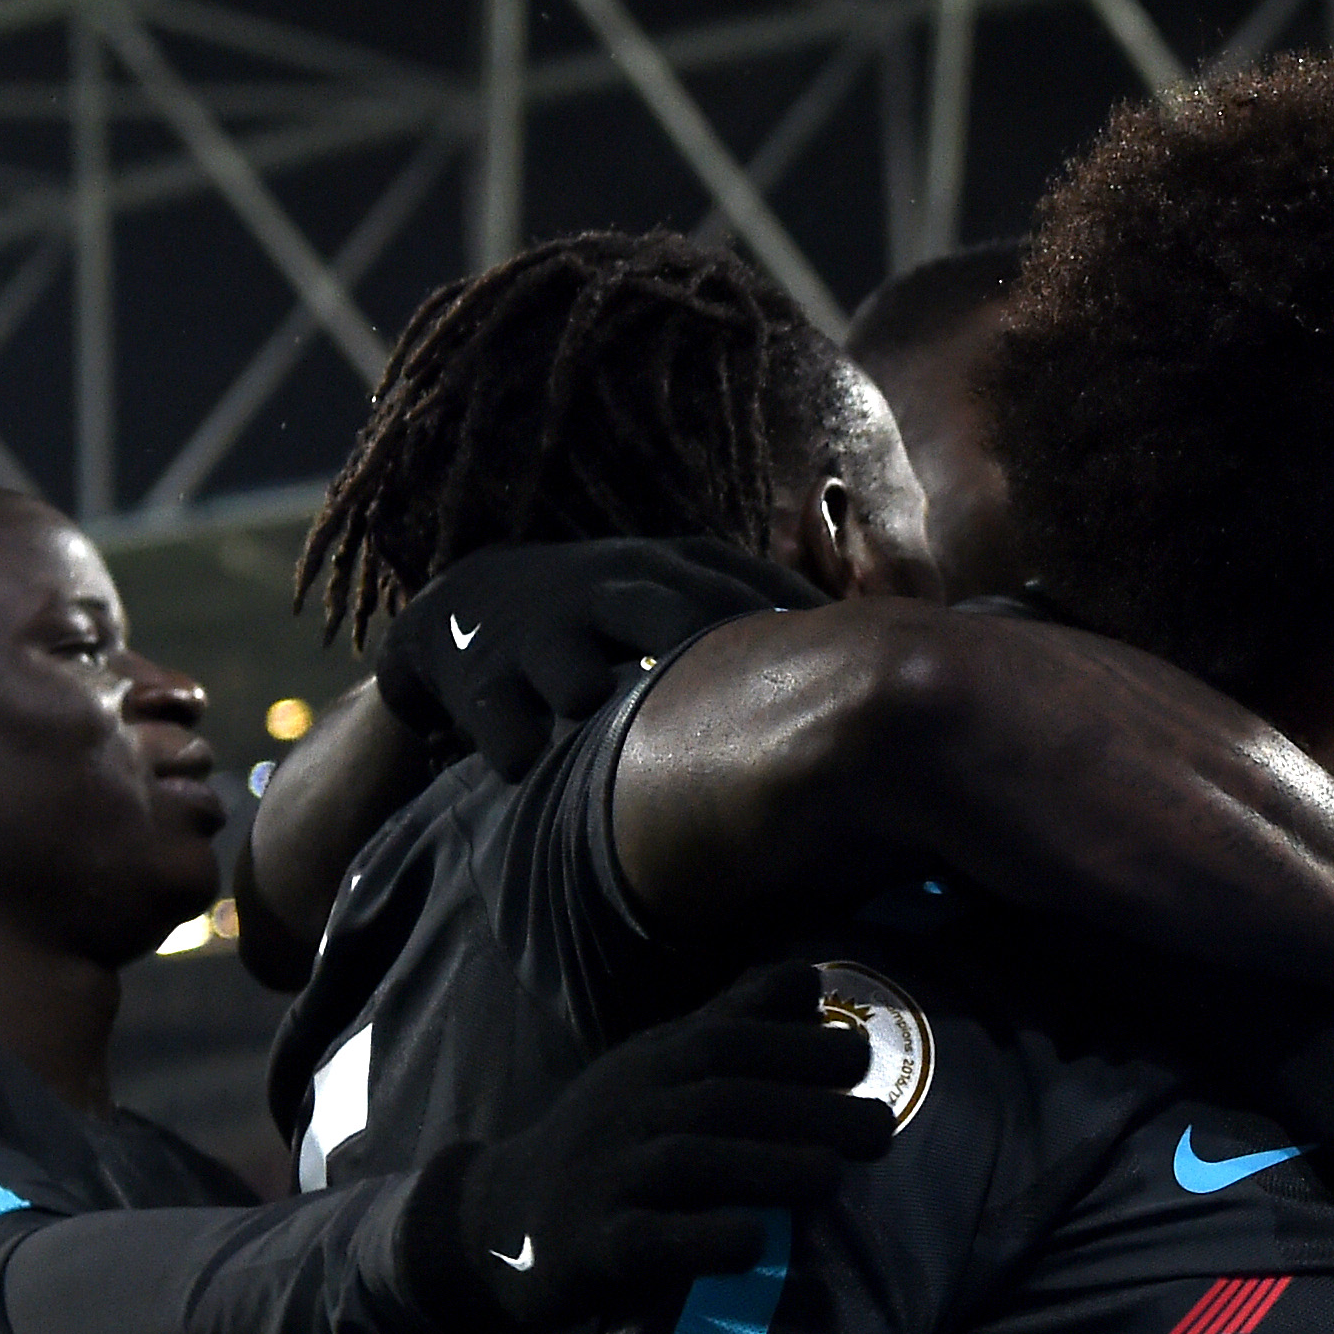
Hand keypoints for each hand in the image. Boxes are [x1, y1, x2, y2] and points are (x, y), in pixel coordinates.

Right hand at [376, 537, 817, 780]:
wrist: (462, 610)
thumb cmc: (602, 615)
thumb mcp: (667, 592)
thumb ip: (747, 614)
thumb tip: (871, 652)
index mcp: (657, 568)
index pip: (730, 580)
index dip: (782, 613)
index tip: (843, 661)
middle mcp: (601, 588)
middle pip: (653, 604)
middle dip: (692, 634)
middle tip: (749, 692)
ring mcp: (536, 632)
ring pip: (563, 653)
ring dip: (583, 683)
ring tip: (596, 704)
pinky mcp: (477, 675)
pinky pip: (494, 710)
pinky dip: (510, 738)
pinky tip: (527, 766)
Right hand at [404, 962, 898, 1333]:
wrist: (496, 1219)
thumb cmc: (606, 1138)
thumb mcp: (658, 1067)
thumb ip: (733, 1023)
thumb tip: (812, 979)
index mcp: (654, 1065)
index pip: (729, 1039)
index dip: (799, 1045)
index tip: (862, 1062)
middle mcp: (630, 1110)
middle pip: (722, 1099)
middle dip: (807, 1109)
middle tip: (878, 1132)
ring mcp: (606, 1177)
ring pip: (690, 1162)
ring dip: (767, 1167)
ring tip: (832, 1178)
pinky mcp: (593, 1247)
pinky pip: (647, 1239)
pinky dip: (703, 1237)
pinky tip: (755, 1241)